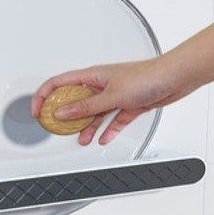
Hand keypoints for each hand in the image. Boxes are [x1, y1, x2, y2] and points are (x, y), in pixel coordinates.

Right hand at [31, 58, 189, 145]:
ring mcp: (113, 95)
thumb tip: (62, 112)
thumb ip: (85, 107)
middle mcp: (100, 85)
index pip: (58, 84)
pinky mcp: (127, 105)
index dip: (43, 96)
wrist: (175, 79)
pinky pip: (112, 120)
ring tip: (82, 139)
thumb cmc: (147, 76)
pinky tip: (103, 138)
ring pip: (93, 114)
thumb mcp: (110, 96)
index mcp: (91, 75)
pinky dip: (107, 130)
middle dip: (65, 116)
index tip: (37, 111)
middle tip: (57, 129)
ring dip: (86, 127)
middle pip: (74, 101)